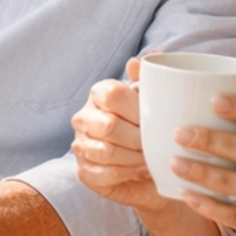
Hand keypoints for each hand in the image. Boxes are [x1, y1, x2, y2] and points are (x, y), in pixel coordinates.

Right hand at [71, 61, 174, 221]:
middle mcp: (84, 117)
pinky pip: (104, 174)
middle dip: (138, 139)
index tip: (155, 121)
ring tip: (149, 158)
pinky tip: (138, 170)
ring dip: (134, 158)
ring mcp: (80, 145)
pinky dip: (127, 173)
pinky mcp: (83, 171)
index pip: (113, 94)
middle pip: (109, 126)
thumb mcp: (154, 103)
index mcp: (99, 93)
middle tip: (155, 144)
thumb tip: (136, 61)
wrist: (152, 169)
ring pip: (107, 152)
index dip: (137, 110)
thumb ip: (147, 80)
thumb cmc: (151, 130)